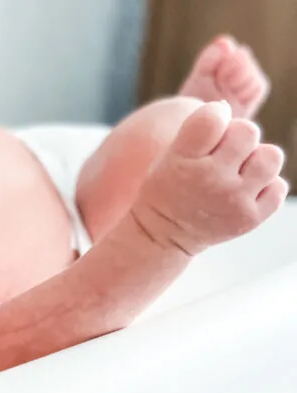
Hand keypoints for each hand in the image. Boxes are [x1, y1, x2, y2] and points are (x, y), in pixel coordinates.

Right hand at [132, 101, 287, 256]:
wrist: (163, 235)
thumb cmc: (169, 188)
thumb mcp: (168, 155)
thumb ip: (198, 129)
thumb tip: (226, 108)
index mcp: (184, 161)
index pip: (213, 116)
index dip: (215, 115)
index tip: (208, 129)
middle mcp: (211, 181)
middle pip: (248, 131)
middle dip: (237, 137)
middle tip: (222, 155)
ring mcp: (234, 201)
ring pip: (270, 157)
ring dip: (256, 160)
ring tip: (238, 172)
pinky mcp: (250, 218)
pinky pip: (278, 187)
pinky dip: (265, 186)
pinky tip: (244, 191)